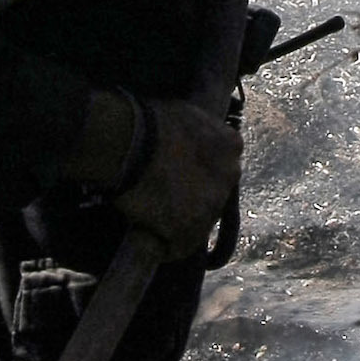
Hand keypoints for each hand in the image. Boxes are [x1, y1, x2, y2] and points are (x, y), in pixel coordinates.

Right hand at [111, 97, 240, 256]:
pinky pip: (178, 246)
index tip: (179, 172)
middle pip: (213, 193)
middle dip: (194, 196)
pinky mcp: (190, 231)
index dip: (198, 170)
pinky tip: (146, 237)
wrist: (128, 142)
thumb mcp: (183, 114)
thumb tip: (187, 139)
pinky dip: (164, 246)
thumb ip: (197, 132)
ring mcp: (212, 206)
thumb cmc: (147, 121)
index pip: (221, 164)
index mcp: (231, 144)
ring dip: (179, 222)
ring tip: (151, 217)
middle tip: (164, 194)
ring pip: (199, 221)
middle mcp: (230, 175)